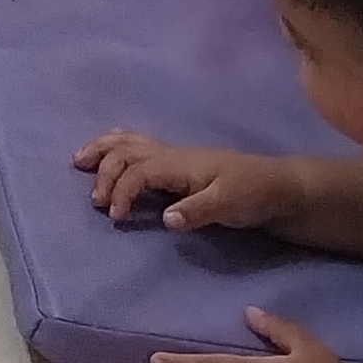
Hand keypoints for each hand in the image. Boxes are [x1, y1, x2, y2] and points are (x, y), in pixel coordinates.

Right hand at [76, 131, 307, 230]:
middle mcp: (172, 155)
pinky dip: (118, 144)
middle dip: (104, 171)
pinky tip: (112, 145)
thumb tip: (165, 219)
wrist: (282, 188)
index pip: (138, 171)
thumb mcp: (230, 205)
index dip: (121, 191)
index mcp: (180, 164)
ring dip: (103, 150)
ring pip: (129, 143)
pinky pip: (140, 145)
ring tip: (80, 160)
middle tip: (94, 199)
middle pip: (125, 151)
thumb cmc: (256, 195)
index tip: (115, 217)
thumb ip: (197, 211)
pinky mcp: (180, 165)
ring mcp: (175, 156)